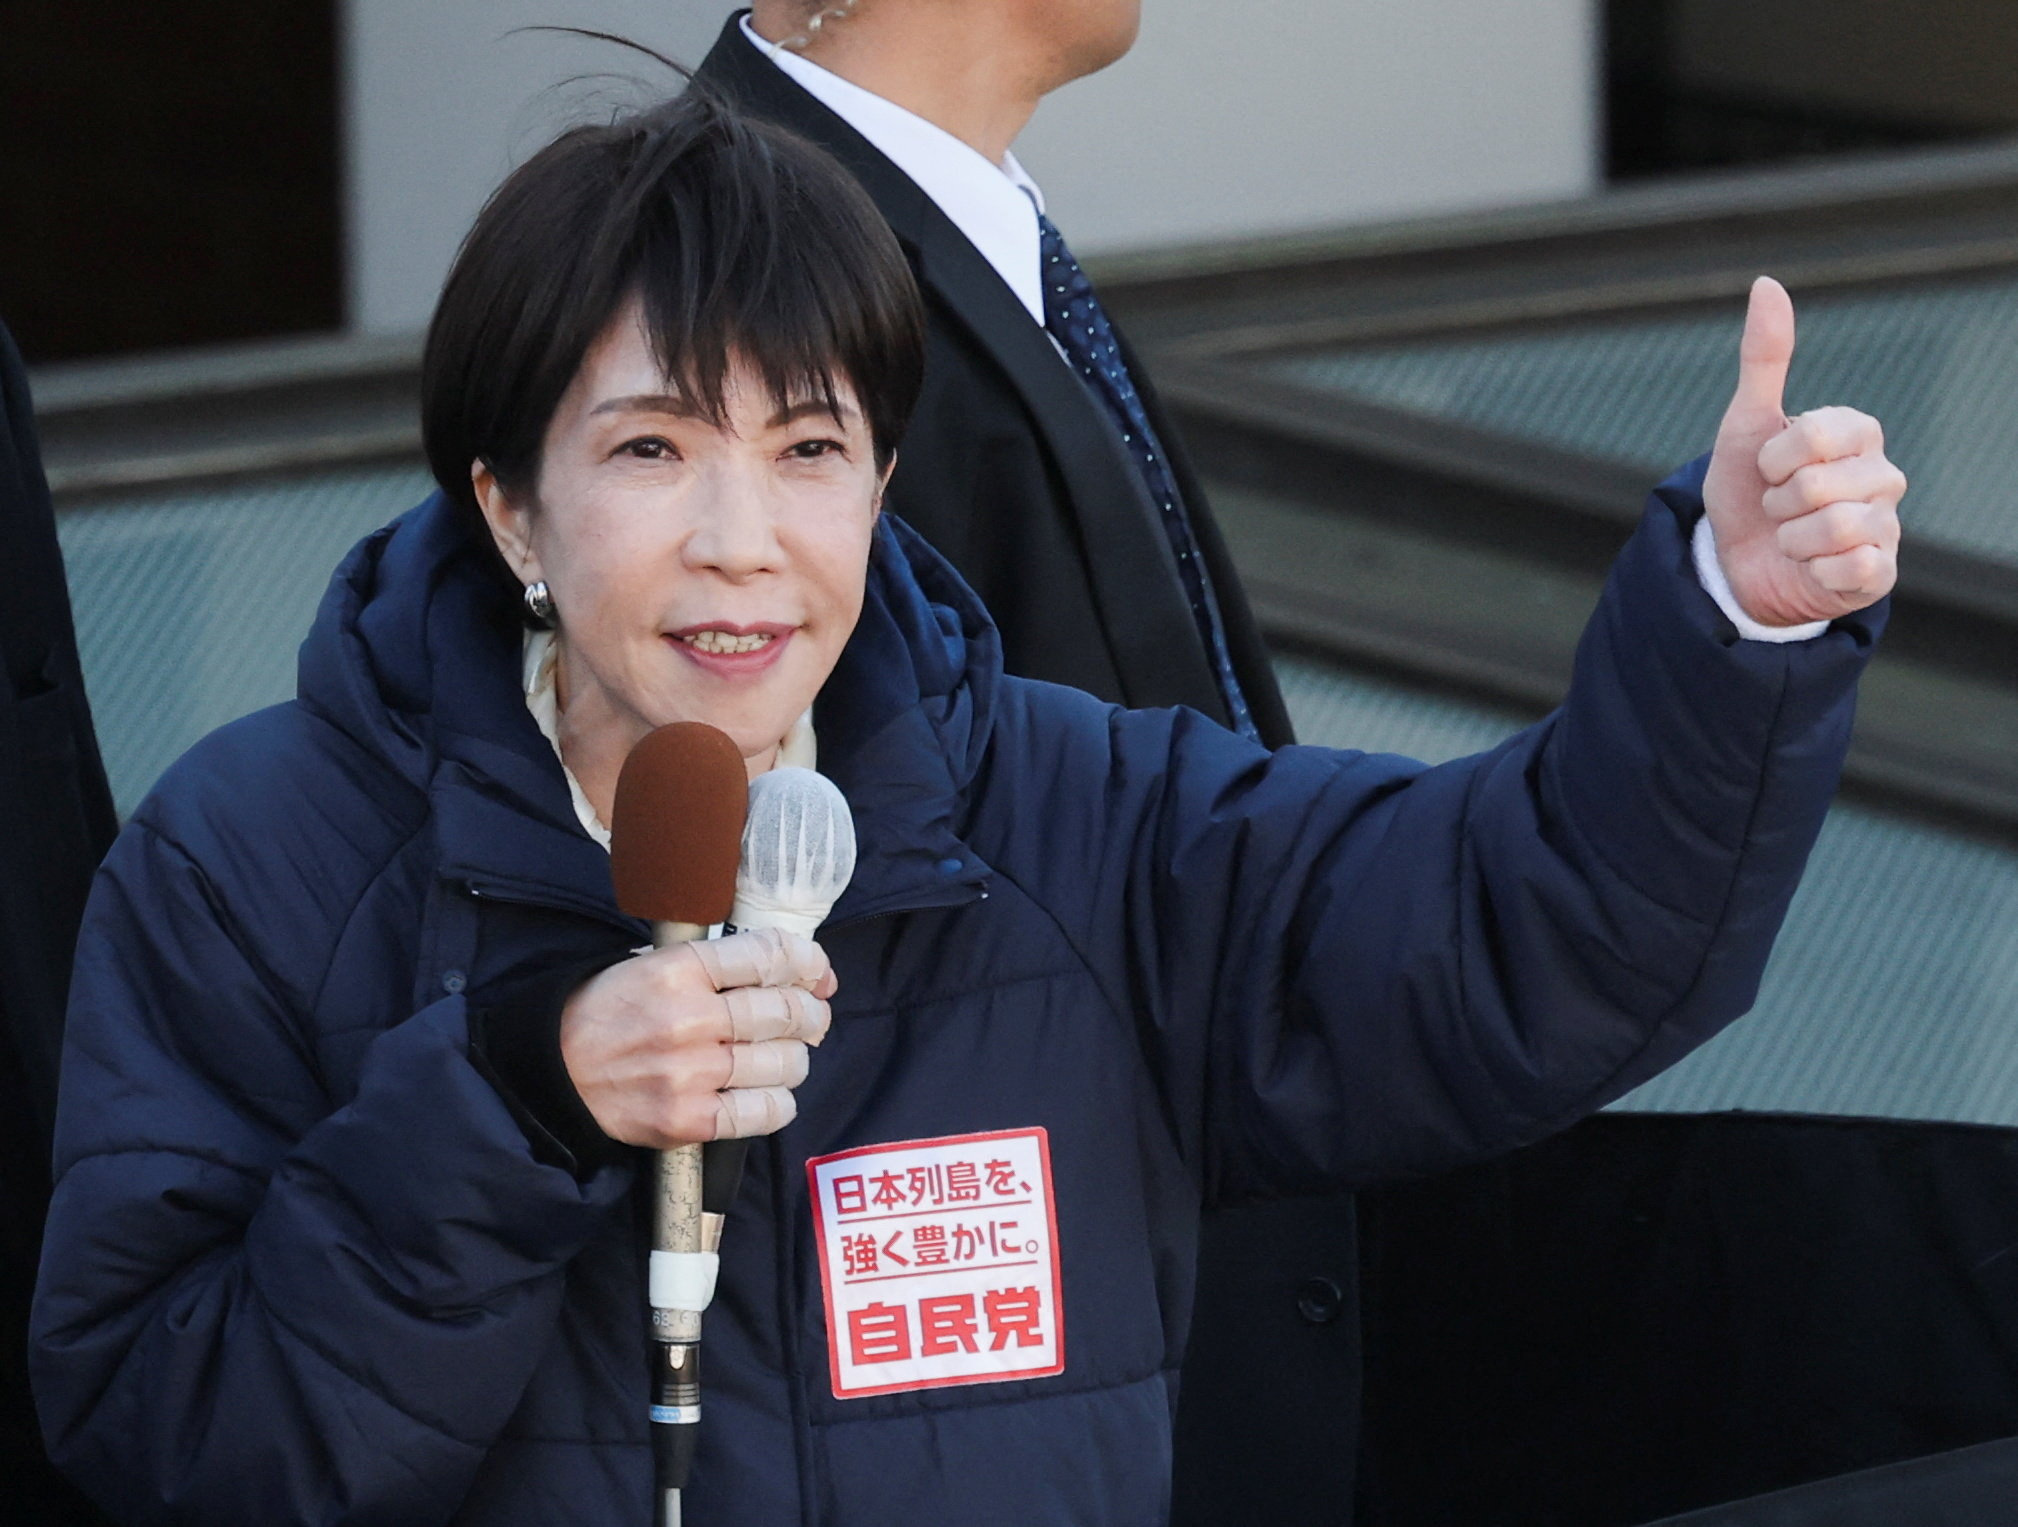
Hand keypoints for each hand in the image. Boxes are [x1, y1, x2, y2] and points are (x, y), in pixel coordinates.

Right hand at [559, 927, 835, 1147]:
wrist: (555, 1074)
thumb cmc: (609, 1013)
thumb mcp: (653, 964)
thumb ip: (720, 964)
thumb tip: (800, 969)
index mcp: (678, 969)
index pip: (769, 955)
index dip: (807, 961)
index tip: (816, 972)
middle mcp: (689, 1018)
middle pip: (786, 1011)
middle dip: (811, 1013)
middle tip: (809, 1017)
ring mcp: (690, 1073)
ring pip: (785, 1063)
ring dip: (795, 1058)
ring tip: (781, 1056)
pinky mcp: (688, 1121)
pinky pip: (765, 1112)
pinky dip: (778, 1102)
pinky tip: (766, 1093)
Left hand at [1701, 276, 1905, 626]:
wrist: (1736, 563)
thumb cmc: (1748, 489)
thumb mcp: (1746, 424)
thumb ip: (1763, 358)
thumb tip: (1766, 283)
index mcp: (1858, 433)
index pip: (1816, 435)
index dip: (1774, 459)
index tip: (1768, 468)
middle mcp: (1883, 475)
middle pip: (1817, 486)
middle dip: (1778, 501)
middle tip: (1777, 508)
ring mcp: (1886, 525)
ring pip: (1832, 528)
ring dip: (1790, 538)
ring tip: (1790, 537)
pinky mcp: (1879, 572)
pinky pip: (1849, 567)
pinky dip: (1813, 569)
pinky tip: (1811, 566)